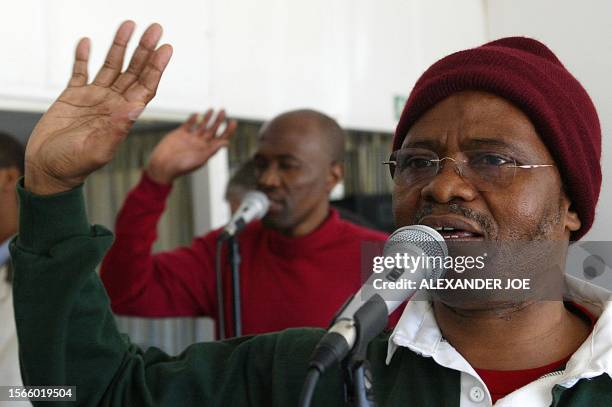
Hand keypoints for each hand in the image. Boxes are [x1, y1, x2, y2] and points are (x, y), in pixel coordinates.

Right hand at [25, 21, 172, 194]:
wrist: (48, 170)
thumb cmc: (74, 166)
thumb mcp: (98, 150)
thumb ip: (117, 129)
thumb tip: (135, 106)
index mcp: (123, 116)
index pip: (145, 88)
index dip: (156, 68)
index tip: (166, 49)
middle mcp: (112, 104)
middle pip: (133, 72)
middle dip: (144, 50)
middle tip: (155, 29)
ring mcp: (93, 99)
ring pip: (111, 66)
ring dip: (120, 46)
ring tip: (129, 25)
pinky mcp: (72, 96)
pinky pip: (80, 71)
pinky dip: (84, 57)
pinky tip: (88, 43)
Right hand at [146, 109, 236, 183]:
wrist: (162, 166)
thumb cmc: (182, 166)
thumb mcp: (200, 159)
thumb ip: (213, 150)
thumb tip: (227, 143)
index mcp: (207, 150)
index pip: (220, 139)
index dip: (228, 130)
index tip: (233, 122)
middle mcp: (200, 143)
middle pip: (212, 130)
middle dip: (219, 121)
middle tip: (224, 111)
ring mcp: (190, 138)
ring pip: (201, 125)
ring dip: (207, 117)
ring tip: (212, 109)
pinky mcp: (180, 134)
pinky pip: (188, 124)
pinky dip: (193, 119)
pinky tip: (197, 114)